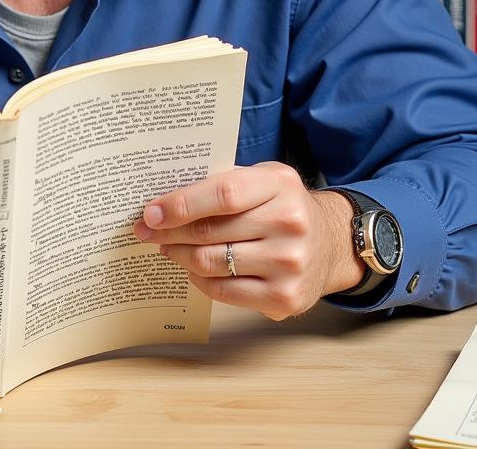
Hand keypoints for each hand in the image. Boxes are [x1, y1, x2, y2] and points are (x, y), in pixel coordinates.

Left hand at [133, 161, 364, 320]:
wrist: (331, 243)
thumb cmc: (281, 205)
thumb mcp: (261, 179)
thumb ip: (221, 182)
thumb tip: (163, 199)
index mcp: (280, 185)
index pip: (222, 195)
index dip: (181, 204)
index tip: (151, 212)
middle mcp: (289, 224)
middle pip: (211, 232)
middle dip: (169, 232)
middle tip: (145, 231)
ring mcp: (289, 264)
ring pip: (211, 263)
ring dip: (179, 255)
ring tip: (166, 247)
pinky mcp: (284, 298)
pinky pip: (224, 291)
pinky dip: (200, 279)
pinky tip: (193, 268)